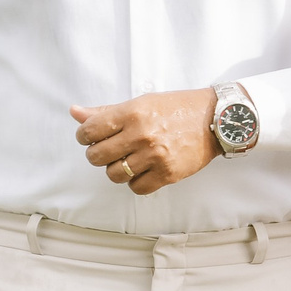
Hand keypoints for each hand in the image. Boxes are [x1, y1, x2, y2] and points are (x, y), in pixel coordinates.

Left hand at [73, 88, 219, 194]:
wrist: (215, 119)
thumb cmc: (177, 107)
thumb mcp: (141, 103)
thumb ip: (106, 111)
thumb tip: (75, 112)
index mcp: (132, 113)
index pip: (90, 130)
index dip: (84, 136)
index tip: (91, 137)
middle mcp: (142, 135)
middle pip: (97, 156)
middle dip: (97, 154)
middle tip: (109, 150)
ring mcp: (155, 156)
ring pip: (114, 175)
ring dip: (116, 169)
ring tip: (127, 160)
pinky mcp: (167, 174)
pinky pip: (136, 188)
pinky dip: (135, 182)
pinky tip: (142, 170)